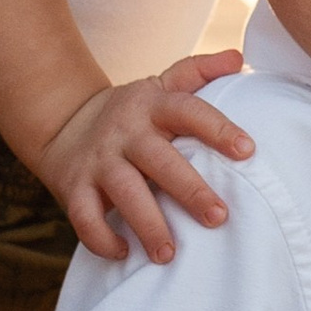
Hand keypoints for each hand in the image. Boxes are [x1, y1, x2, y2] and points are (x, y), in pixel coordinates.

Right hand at [37, 53, 253, 262]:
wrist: (62, 123)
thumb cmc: (132, 113)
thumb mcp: (160, 86)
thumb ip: (197, 71)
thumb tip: (238, 56)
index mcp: (152, 106)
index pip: (188, 111)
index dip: (218, 129)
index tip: (248, 150)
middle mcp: (126, 132)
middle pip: (159, 159)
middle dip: (189, 190)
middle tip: (219, 217)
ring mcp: (98, 161)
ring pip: (124, 192)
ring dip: (147, 224)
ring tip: (170, 254)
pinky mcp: (74, 188)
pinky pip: (84, 217)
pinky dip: (102, 238)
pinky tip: (125, 252)